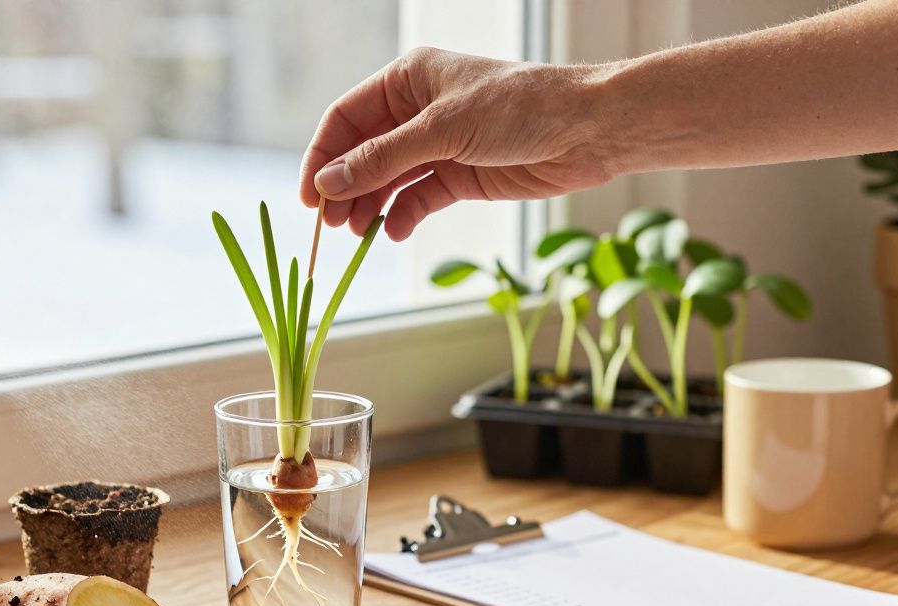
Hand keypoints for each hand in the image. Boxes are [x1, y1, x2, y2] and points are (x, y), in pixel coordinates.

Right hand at [299, 47, 610, 240]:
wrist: (589, 130)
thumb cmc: (520, 108)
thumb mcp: (443, 129)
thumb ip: (383, 158)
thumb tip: (329, 182)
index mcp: (409, 80)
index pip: (347, 118)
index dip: (322, 155)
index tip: (308, 195)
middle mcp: (418, 111)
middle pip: (362, 152)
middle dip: (344, 187)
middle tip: (330, 224)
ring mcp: (439, 145)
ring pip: (387, 179)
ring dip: (369, 206)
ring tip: (357, 233)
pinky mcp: (460, 176)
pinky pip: (416, 199)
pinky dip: (402, 217)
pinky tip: (393, 232)